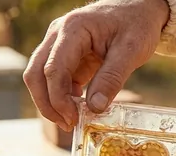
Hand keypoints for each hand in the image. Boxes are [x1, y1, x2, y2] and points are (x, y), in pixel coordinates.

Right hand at [23, 0, 169, 131]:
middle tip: (68, 125)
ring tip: (72, 121)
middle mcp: (58, 35)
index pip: (53, 69)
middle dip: (47, 104)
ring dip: (52, 101)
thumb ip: (112, 78)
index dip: (58, 99)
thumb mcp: (131, 51)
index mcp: (72, 29)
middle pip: (36, 74)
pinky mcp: (66, 55)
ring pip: (40, 77)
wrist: (140, 8)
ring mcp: (59, 44)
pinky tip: (79, 108)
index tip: (74, 119)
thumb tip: (95, 108)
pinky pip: (56, 78)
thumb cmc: (136, 23)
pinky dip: (63, 96)